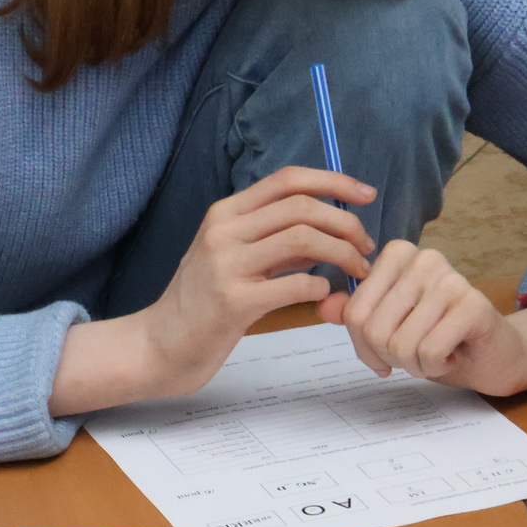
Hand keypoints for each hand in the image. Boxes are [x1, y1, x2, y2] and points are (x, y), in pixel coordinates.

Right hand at [50, 167, 374, 413]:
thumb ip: (276, 239)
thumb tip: (332, 229)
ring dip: (343, 253)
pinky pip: (295, 285)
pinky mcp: (233, 302)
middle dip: (346, 223)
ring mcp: (226, 265)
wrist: (159, 346)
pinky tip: (324, 298)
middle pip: (302, 207)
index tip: (366, 195)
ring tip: (358, 271)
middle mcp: (223, 231)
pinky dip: (322, 288)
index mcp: (225, 213)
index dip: (333, 182)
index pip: (288, 180)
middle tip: (366, 247)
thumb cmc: (204, 303)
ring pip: (303, 239)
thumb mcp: (234, 258)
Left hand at [327, 241, 526, 395]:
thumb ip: (356, 314)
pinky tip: (453, 354)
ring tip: (436, 355)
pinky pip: (428, 351)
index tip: (386, 353)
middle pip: (373, 328)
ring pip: (400, 344)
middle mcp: (425, 258)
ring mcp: (451, 279)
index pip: (354, 311)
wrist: (496, 356)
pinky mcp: (474, 305)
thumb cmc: (440, 340)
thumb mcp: (391, 327)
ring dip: (415, 366)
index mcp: (399, 255)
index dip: (363, 347)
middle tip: (415, 357)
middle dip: (390, 358)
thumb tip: (323, 306)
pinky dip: (436, 367)